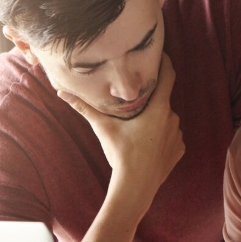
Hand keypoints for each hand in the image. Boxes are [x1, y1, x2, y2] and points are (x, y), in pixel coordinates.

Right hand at [57, 53, 183, 218]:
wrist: (136, 187)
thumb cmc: (120, 154)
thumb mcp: (102, 128)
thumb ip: (84, 108)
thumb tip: (61, 92)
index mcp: (158, 109)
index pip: (168, 76)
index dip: (165, 63)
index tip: (160, 54)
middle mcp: (172, 119)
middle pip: (163, 100)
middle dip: (151, 99)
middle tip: (137, 99)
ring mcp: (178, 136)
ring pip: (167, 120)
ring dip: (156, 119)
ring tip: (139, 127)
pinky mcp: (179, 150)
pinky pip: (171, 137)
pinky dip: (161, 136)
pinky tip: (147, 143)